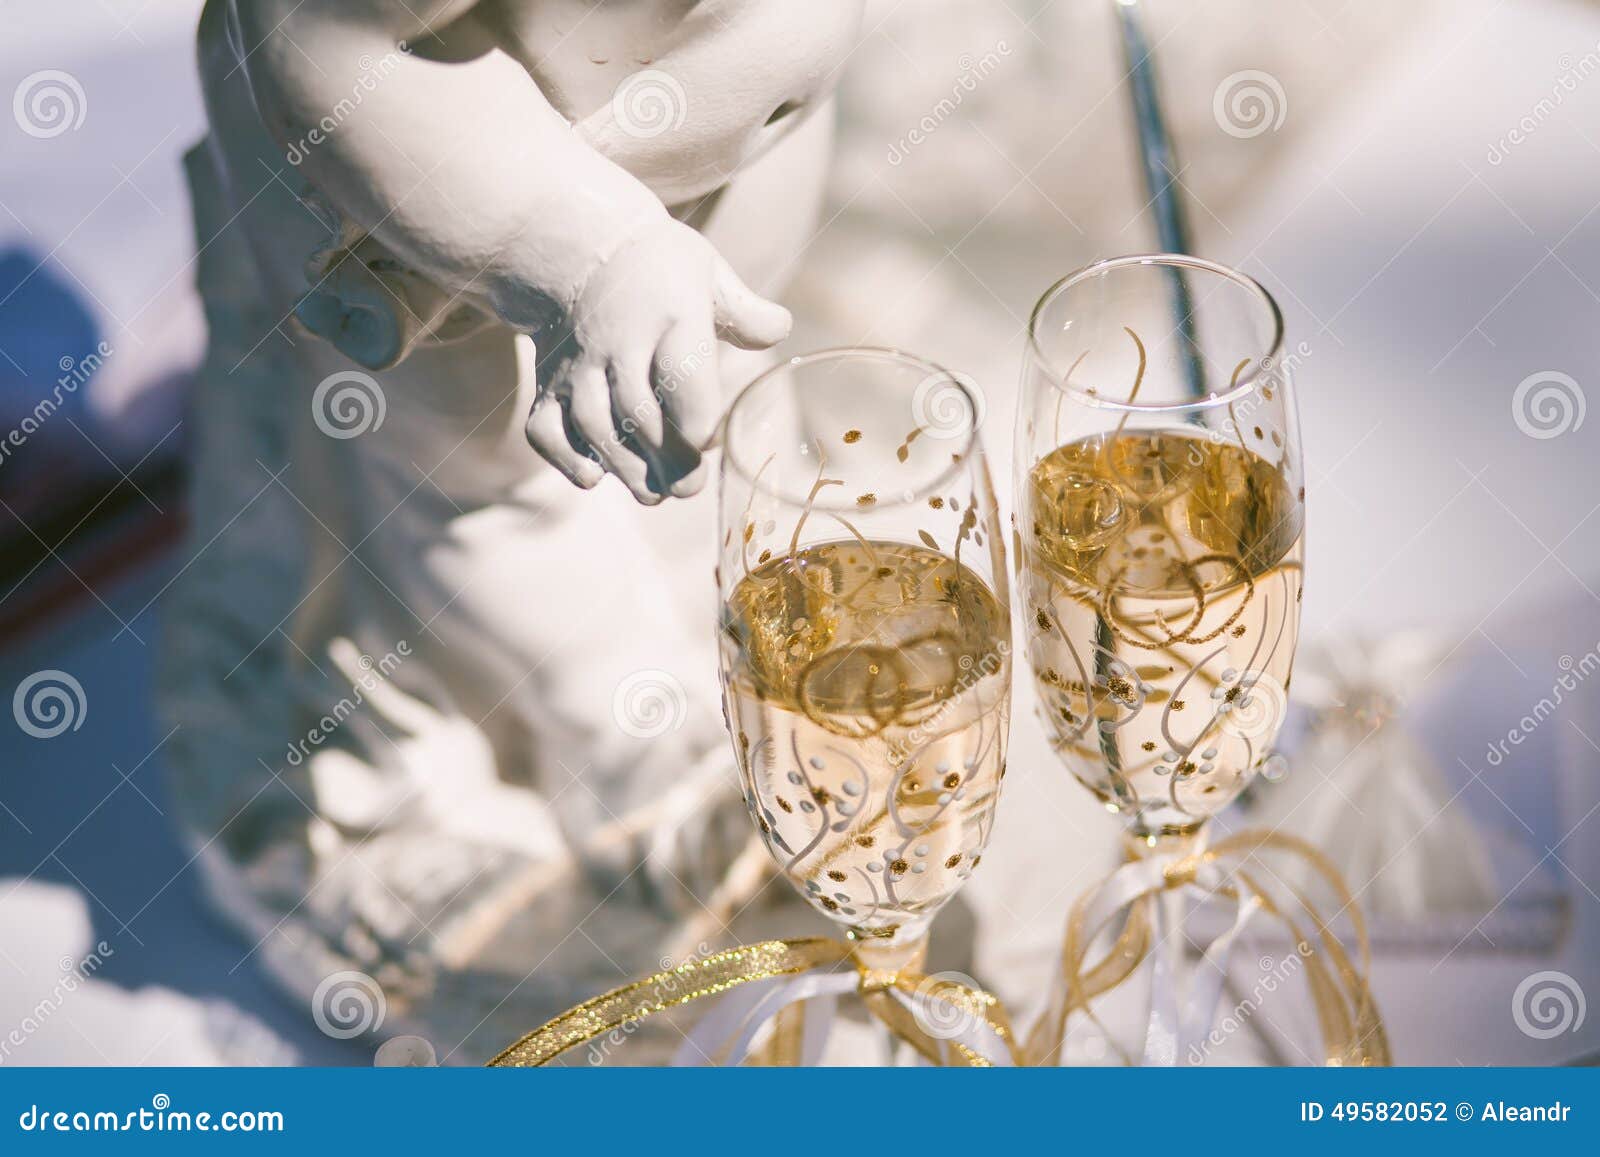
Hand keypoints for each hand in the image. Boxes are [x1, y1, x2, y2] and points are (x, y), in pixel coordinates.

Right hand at [524, 218, 790, 502]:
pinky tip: (595, 475)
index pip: (683, 373)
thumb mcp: (708, 273)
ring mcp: (577, 363)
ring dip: (624, 468)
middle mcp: (618, 340)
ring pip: (593, 425)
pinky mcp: (547, 383)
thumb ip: (746, 312)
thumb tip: (781, 330)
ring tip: (654, 493)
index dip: (697, 420)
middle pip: (638, 410)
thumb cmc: (660, 271)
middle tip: (689, 486)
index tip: (708, 441)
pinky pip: (546, 429)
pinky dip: (567, 459)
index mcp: (670, 312)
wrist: (576, 247)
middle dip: (666, 460)